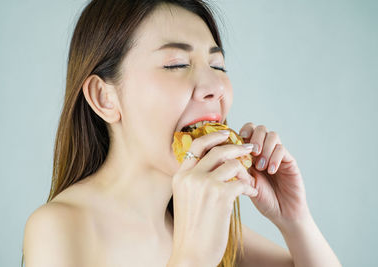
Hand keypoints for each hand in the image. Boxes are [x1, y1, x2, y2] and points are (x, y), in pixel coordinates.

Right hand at [170, 130, 256, 265]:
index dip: (213, 136)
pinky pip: (242, 182)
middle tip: (249, 147)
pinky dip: (249, 186)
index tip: (226, 133)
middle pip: (217, 151)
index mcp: (180, 176)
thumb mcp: (186, 199)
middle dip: (236, 147)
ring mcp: (205, 185)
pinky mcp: (221, 196)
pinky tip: (250, 193)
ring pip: (232, 165)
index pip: (196, 145)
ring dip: (245, 170)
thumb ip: (195, 180)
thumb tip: (215, 164)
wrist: (191, 253)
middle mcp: (191, 177)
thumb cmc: (192, 229)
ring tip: (250, 179)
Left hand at [239, 123, 310, 228]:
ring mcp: (277, 154)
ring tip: (261, 166)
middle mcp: (265, 150)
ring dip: (265, 148)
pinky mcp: (289, 161)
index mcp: (251, 153)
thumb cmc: (263, 199)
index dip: (242, 132)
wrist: (282, 213)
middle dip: (254, 138)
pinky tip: (271, 170)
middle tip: (252, 154)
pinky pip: (282, 149)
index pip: (247, 131)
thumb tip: (227, 157)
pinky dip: (275, 157)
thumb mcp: (246, 184)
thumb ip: (238, 170)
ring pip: (272, 135)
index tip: (238, 143)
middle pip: (259, 128)